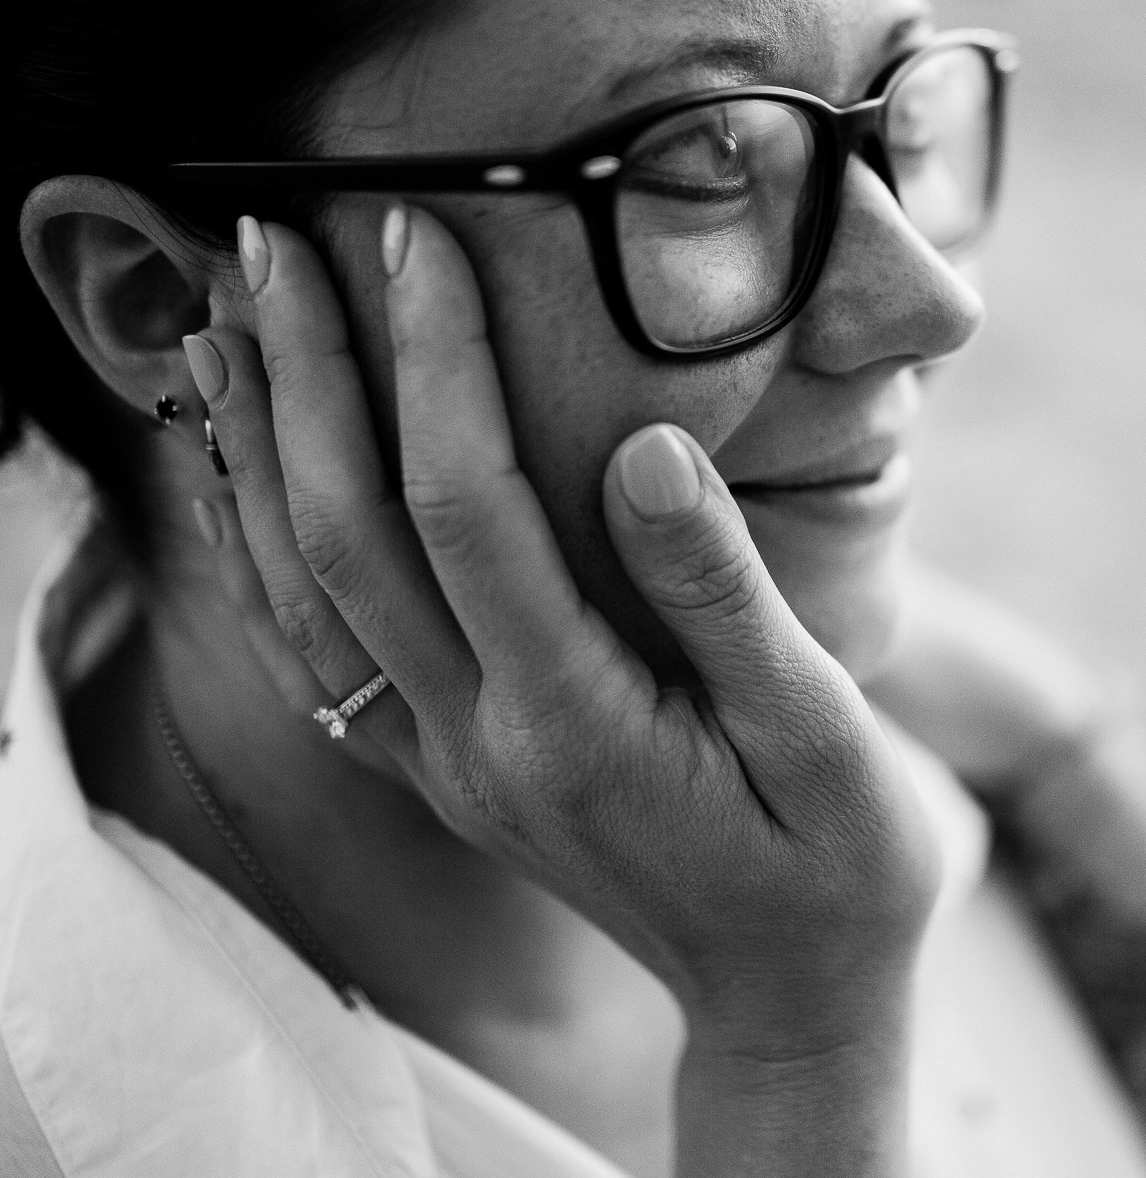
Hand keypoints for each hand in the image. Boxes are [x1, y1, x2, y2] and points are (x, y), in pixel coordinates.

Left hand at [186, 205, 935, 1175]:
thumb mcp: (823, 733)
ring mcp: (452, 768)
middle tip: (273, 238)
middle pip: (349, 539)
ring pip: (306, 594)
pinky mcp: (448, 774)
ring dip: (258, 451)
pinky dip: (261, 553)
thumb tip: (646, 448)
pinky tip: (245, 475)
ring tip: (224, 321)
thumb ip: (725, 595)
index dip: (436, 364)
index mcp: (579, 722)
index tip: (420, 235)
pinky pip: (316, 657)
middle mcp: (485, 745)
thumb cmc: (838, 863)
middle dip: (310, 377)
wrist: (791, 995)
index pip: (470, 509)